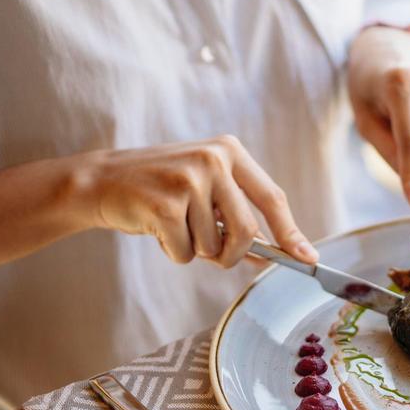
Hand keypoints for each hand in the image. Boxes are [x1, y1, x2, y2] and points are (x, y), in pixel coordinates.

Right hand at [84, 136, 317, 266]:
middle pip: (247, 231)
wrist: (101, 181)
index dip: (291, 232)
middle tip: (214, 255)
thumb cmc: (161, 190)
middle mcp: (214, 160)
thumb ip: (240, 214)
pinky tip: (155, 228)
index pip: (272, 198)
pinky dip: (172, 252)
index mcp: (230, 151)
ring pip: (213, 246)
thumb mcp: (206, 189)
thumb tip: (282, 252)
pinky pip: (185, 253)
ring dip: (194, 249)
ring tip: (173, 224)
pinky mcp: (164, 204)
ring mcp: (189, 180)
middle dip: (233, 255)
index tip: (308, 258)